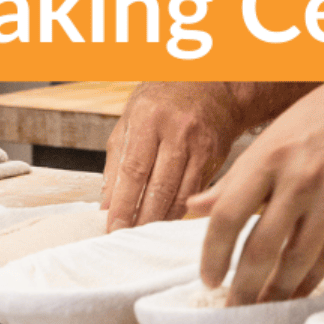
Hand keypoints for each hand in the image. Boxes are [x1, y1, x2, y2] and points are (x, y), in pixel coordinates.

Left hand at [101, 83, 245, 231]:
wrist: (212, 84)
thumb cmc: (164, 100)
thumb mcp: (131, 119)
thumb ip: (116, 162)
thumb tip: (106, 204)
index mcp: (148, 118)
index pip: (133, 171)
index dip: (122, 205)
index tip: (113, 228)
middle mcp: (177, 130)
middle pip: (159, 188)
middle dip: (141, 219)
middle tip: (127, 239)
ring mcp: (200, 144)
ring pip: (180, 195)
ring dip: (161, 220)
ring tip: (145, 234)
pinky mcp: (216, 156)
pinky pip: (195, 192)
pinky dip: (179, 210)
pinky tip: (166, 219)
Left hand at [189, 84, 323, 304]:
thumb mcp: (273, 134)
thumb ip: (234, 177)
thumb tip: (194, 206)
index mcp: (269, 155)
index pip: (228, 215)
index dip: (213, 254)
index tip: (209, 277)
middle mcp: (299, 178)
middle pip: (261, 247)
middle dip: (243, 286)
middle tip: (231, 308)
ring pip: (297, 259)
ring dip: (276, 291)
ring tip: (260, 308)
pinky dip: (310, 281)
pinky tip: (296, 293)